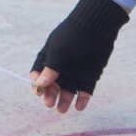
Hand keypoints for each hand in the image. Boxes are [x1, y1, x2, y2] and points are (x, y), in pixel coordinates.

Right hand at [29, 0, 129, 114]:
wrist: (98, 26)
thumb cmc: (73, 35)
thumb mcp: (59, 51)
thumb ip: (51, 68)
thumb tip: (39, 84)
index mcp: (50, 58)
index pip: (39, 74)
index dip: (37, 84)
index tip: (38, 90)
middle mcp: (61, 67)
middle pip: (53, 86)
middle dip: (50, 95)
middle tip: (50, 103)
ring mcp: (75, 72)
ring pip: (68, 91)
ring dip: (64, 100)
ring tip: (62, 109)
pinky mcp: (90, 76)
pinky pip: (84, 91)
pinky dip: (82, 99)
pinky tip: (79, 106)